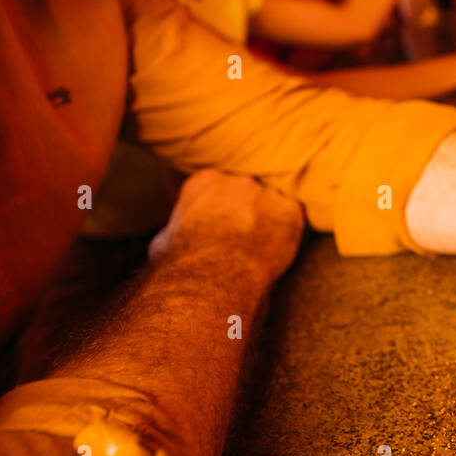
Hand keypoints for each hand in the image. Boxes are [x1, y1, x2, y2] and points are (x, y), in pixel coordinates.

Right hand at [149, 169, 304, 285]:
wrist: (214, 276)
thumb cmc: (183, 263)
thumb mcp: (163, 241)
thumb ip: (176, 229)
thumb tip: (171, 238)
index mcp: (204, 181)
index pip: (215, 186)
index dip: (218, 208)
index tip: (218, 226)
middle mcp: (237, 180)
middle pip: (246, 192)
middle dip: (245, 211)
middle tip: (242, 238)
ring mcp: (266, 193)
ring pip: (271, 204)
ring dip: (267, 221)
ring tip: (259, 247)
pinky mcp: (290, 211)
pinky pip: (292, 218)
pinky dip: (287, 232)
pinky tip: (276, 250)